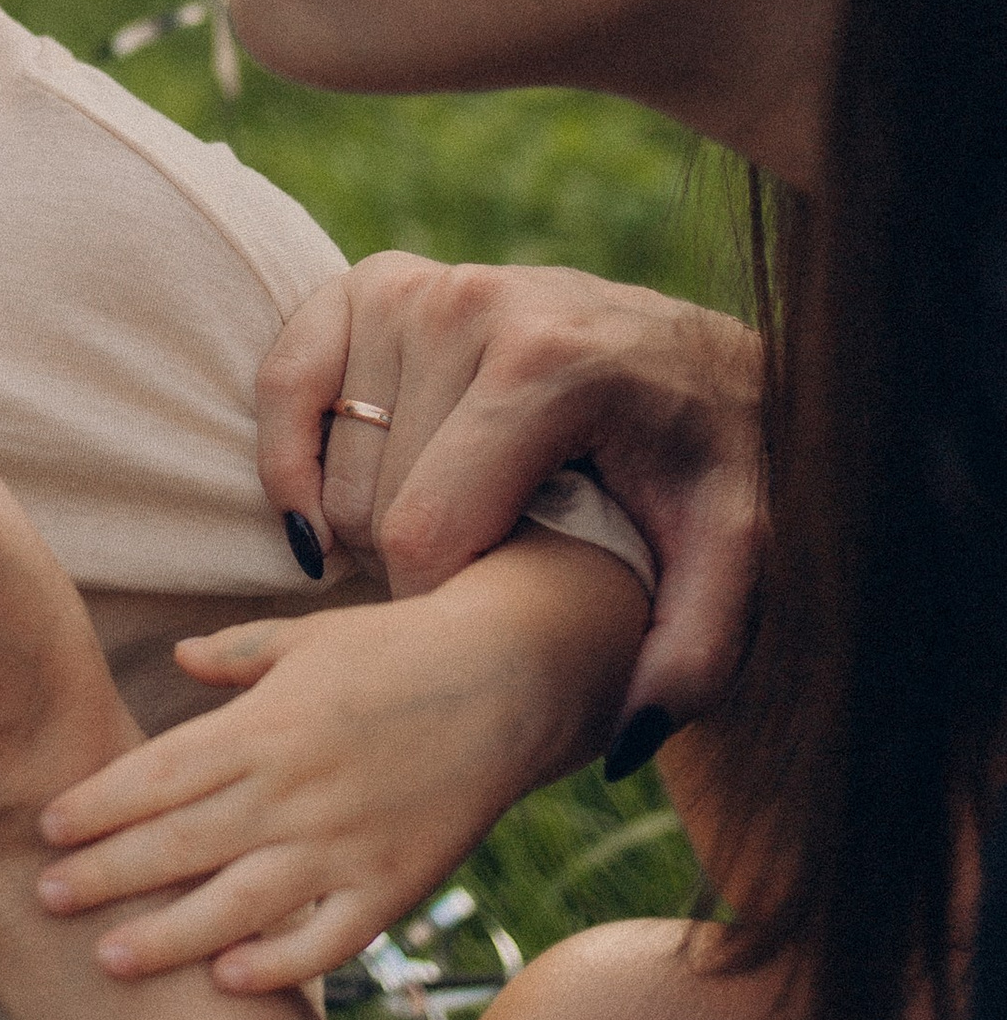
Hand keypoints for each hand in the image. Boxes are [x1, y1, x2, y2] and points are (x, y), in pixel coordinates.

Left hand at [34, 533, 648, 989]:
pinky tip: (230, 983)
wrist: (510, 677)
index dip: (99, 804)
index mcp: (266, 725)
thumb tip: (176, 658)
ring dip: (170, 935)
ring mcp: (347, 843)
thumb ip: (236, 658)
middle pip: (182, 842)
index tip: (44, 827)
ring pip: (241, 903)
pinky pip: (328, 937)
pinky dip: (280, 964)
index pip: (162, 773)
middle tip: (40, 900)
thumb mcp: (307, 638)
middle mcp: (297, 789)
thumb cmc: (397, 651)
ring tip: (108, 961)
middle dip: (106, 875)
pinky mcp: (395, 883)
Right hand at [259, 255, 762, 736]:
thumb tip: (626, 738)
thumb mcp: (734, 554)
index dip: (441, 608)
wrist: (697, 359)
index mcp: (552, 367)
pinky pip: (284, 381)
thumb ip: (697, 651)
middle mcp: (472, 306)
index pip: (426, 532)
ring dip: (366, 522)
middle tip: (484, 574)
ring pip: (333, 465)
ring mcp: (416, 286)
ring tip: (447, 530)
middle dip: (413, 569)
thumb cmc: (709, 465)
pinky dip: (291, 459)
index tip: (491, 623)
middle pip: (375, 504)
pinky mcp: (373, 282)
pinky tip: (330, 509)